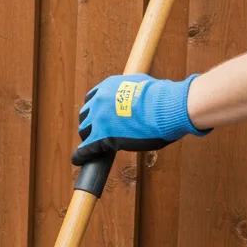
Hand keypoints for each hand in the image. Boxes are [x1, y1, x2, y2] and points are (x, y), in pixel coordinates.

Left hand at [72, 73, 208, 165]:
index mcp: (109, 86)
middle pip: (86, 115)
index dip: (96, 109)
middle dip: (90, 123)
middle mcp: (99, 101)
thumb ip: (135, 93)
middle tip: (96, 132)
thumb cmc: (165, 100)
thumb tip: (142, 98)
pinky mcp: (101, 137)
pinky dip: (81, 155)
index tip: (98, 116)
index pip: (94, 98)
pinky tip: (79, 160)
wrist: (167, 108)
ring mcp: (98, 119)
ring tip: (92, 147)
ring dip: (88, 138)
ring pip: (85, 131)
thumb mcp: (144, 87)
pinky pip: (85, 149)